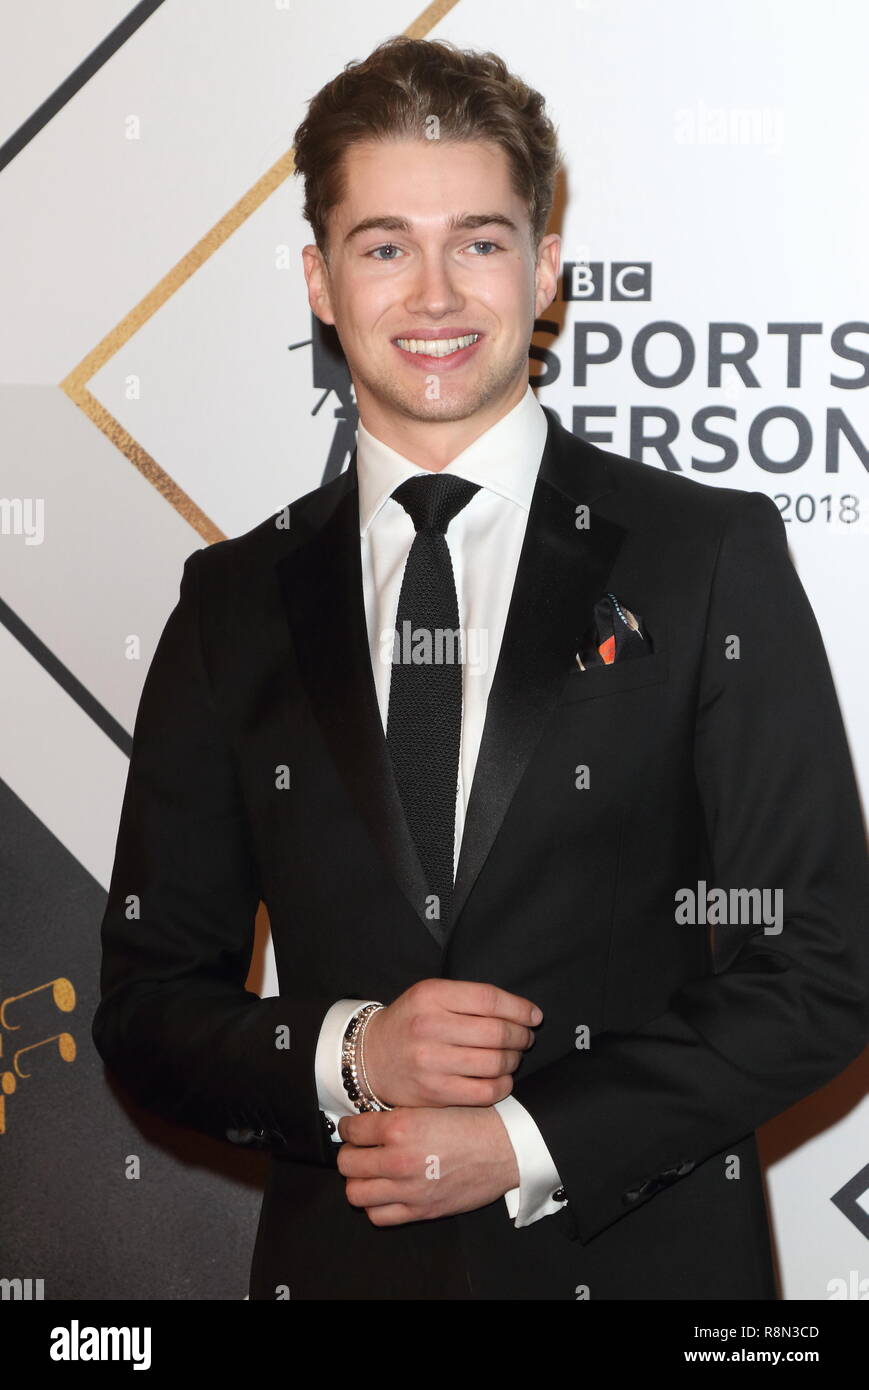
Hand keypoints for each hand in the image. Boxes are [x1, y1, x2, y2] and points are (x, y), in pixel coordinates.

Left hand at [337, 1105, 519, 1224]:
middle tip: (360, 1149)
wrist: (505, 1147)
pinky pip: (378, 1216)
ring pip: (355, 1193)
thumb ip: (398, 1114)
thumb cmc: (473, 1121)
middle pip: (347, 1163)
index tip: (353, 1128)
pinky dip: (376, 1205)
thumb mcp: (431, 1104)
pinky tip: (385, 1192)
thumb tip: (368, 1121)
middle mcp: (399, 1159)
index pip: (351, 1130)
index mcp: (400, 1126)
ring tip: (370, 1172)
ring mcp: (408, 1189)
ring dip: (359, 1181)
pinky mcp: (420, 1211)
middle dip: (350, 1153)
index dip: (349, 1127)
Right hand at [360, 979, 541, 1108]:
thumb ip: (469, 999)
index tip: (534, 1016)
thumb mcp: (430, 996)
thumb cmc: (410, 1023)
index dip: (519, 1008)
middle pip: (496, 1032)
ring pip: (494, 1063)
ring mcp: (430, 1062)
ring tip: (512, 1058)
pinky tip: (502, 1079)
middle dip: (520, 1037)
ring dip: (513, 1061)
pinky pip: (484, 1092)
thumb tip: (524, 1012)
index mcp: (430, 995)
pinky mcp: (433, 1092)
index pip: (489, 999)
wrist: (370, 1057)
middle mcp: (428, 1026)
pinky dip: (502, 1086)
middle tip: (525, 1039)